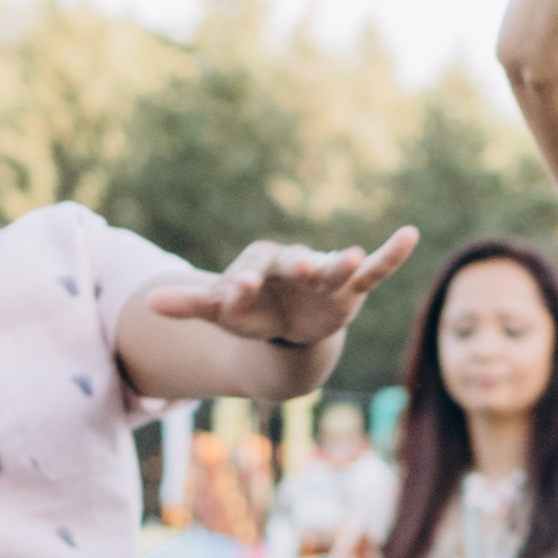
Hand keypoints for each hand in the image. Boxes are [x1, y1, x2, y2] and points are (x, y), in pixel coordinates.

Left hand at [145, 228, 423, 351]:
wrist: (287, 322)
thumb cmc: (251, 311)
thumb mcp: (221, 312)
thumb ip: (191, 306)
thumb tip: (147, 305)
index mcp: (258, 265)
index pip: (249, 271)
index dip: (243, 281)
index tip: (237, 292)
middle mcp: (292, 264)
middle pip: (293, 263)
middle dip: (296, 267)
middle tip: (299, 269)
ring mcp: (323, 274)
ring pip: (332, 266)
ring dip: (339, 261)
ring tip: (348, 256)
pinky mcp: (349, 288)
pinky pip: (373, 269)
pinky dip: (391, 253)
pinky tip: (410, 234)